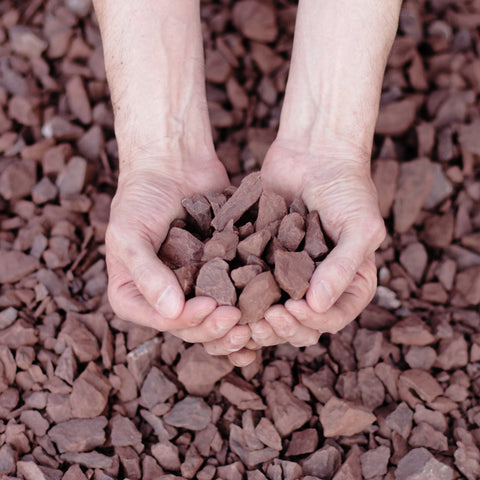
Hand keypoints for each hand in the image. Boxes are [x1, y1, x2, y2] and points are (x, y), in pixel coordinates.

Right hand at [106, 150, 244, 344]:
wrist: (172, 164)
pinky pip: (230, 293)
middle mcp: (163, 296)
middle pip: (190, 325)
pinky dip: (246, 305)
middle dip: (214, 327)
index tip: (211, 307)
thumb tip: (171, 311)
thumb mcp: (129, 234)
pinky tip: (264, 309)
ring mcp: (191, 285)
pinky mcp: (217, 272)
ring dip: (232, 326)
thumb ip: (146, 273)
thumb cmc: (142, 195)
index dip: (188, 321)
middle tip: (238, 319)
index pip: (162, 320)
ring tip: (253, 324)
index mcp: (134, 294)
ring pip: (212, 317)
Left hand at [251, 138, 384, 346]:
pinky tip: (226, 301)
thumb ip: (343, 268)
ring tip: (242, 319)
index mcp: (348, 283)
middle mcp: (318, 285)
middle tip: (263, 320)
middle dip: (282, 328)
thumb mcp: (360, 227)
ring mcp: (288, 275)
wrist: (314, 152)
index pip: (332, 318)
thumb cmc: (347, 188)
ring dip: (258, 323)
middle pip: (300, 324)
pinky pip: (251, 288)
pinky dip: (240, 300)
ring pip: (273, 313)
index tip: (291, 310)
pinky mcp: (262, 260)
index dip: (312, 322)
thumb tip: (317, 306)